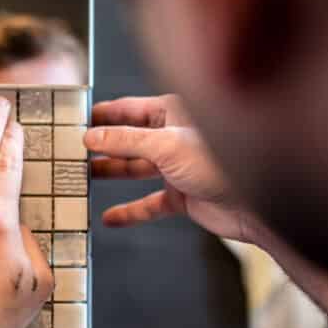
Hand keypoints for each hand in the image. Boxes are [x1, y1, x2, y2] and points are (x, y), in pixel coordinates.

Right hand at [85, 94, 262, 243]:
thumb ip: (125, 140)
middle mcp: (174, 138)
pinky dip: (130, 211)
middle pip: (129, 139)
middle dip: (103, 145)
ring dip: (112, 173)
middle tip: (73, 150)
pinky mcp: (181, 196)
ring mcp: (177, 168)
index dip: (103, 114)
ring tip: (83, 178)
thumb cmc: (221, 165)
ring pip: (136, 169)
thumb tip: (92, 135)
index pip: (130, 109)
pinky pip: (149, 204)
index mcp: (173, 115)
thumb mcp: (165, 146)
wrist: (254, 206)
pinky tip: (110, 217)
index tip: (78, 119)